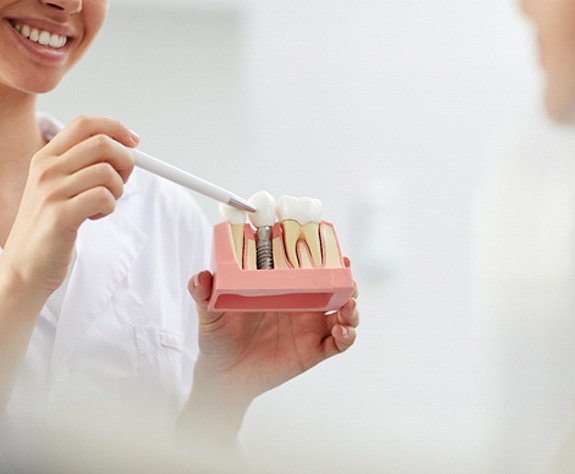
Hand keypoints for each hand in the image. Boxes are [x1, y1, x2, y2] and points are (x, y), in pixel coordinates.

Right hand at [1, 116, 137, 297]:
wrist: (25, 266)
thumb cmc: (49, 226)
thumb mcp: (59, 186)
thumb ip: (83, 165)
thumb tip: (126, 147)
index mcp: (46, 157)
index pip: (86, 123)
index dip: (116, 128)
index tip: (134, 142)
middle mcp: (47, 169)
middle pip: (103, 143)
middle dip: (126, 161)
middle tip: (120, 182)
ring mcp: (51, 191)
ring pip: (107, 172)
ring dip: (117, 190)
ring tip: (102, 204)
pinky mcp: (61, 215)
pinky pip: (104, 197)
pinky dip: (110, 208)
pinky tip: (94, 216)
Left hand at [187, 258, 358, 408]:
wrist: (224, 375)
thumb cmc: (219, 338)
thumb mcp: (211, 313)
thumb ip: (204, 294)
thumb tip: (200, 276)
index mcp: (283, 288)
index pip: (309, 267)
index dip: (325, 257)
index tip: (332, 249)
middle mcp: (301, 304)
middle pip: (335, 286)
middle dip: (346, 280)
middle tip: (347, 276)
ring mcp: (310, 327)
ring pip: (344, 312)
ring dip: (352, 307)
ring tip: (347, 306)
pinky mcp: (314, 350)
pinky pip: (339, 342)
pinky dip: (347, 335)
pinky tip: (340, 330)